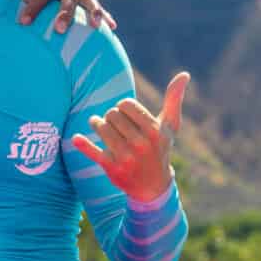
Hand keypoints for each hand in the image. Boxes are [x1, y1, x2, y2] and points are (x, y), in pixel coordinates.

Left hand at [7, 0, 115, 31]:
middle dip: (66, 12)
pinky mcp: (79, 3)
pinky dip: (104, 16)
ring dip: (92, 12)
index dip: (36, 2)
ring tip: (95, 26)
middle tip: (59, 30)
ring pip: (87, 0)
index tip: (24, 20)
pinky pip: (93, 9)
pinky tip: (111, 26)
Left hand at [70, 72, 189, 202]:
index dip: (122, 107)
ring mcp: (126, 157)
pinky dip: (84, 144)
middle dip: (111, 117)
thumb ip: (174, 99)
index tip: (126, 115)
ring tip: (101, 126)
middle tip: (115, 125)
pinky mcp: (112, 168)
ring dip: (98, 124)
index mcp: (155, 131)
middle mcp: (141, 144)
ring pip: (101, 127)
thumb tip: (184, 74)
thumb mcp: (170, 126)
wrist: (153, 186)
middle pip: (111, 114)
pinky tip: (76, 138)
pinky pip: (93, 152)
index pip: (125, 104)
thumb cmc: (161, 148)